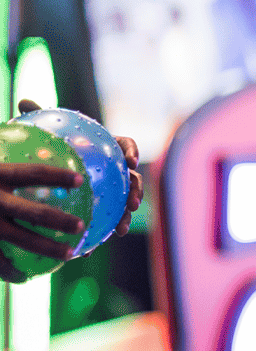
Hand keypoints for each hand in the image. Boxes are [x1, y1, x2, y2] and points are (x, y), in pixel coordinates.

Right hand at [0, 163, 84, 281]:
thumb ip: (4, 167)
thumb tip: (27, 143)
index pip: (30, 173)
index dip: (55, 176)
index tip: (80, 179)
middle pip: (32, 212)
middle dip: (59, 220)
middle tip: (81, 226)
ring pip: (19, 240)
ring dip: (46, 249)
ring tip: (68, 255)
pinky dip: (9, 271)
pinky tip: (23, 278)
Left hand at [17, 99, 143, 237]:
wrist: (44, 172)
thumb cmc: (48, 146)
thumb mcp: (44, 133)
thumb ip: (39, 117)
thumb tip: (24, 102)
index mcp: (107, 149)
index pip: (125, 145)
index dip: (131, 151)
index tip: (131, 160)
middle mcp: (113, 170)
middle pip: (132, 178)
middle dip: (136, 191)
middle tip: (132, 202)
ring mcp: (110, 190)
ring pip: (123, 203)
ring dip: (124, 217)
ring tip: (120, 229)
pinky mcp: (101, 209)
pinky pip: (104, 221)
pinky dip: (98, 233)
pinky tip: (88, 249)